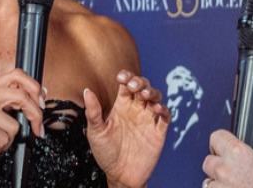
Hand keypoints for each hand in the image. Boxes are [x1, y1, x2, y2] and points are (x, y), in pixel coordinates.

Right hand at [0, 69, 44, 181]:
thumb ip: (14, 101)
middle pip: (22, 96)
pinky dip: (1, 147)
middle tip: (38, 129)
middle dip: (35, 115)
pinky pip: (5, 138)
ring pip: (15, 124)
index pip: (18, 75)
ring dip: (10, 138)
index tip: (42, 102)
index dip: (35, 88)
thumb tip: (41, 93)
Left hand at [84, 70, 169, 187]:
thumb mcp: (96, 132)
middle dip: (140, 82)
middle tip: (134, 85)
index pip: (126, 85)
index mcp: (122, 106)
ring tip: (145, 95)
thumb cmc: (105, 153)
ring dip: (152, 92)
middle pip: (142, 87)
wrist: (120, 176)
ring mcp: (148, 119)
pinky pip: (165, 116)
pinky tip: (157, 109)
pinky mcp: (158, 131)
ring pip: (155, 98)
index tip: (121, 77)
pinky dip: (164, 109)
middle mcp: (136, 109)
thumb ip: (93, 112)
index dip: (126, 77)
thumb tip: (86, 91)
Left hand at [202, 130, 252, 187]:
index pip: (216, 137)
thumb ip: (251, 155)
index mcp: (238, 153)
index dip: (220, 142)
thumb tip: (245, 156)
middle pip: (208, 161)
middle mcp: (225, 170)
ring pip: (208, 182)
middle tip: (230, 170)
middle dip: (218, 165)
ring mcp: (221, 187)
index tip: (222, 146)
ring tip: (233, 185)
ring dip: (218, 183)